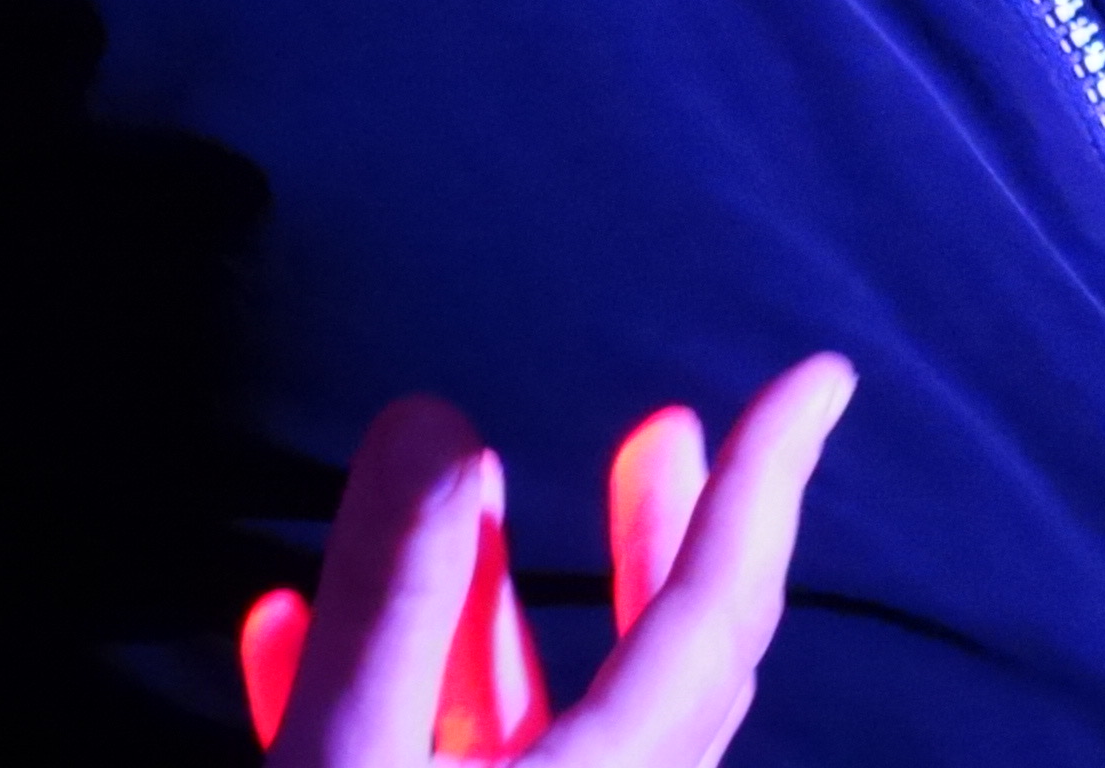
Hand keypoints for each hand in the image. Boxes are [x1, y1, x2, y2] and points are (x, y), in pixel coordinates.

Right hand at [239, 356, 855, 762]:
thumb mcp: (355, 762)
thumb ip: (397, 602)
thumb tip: (433, 420)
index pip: (715, 599)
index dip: (768, 477)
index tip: (823, 375)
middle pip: (665, 652)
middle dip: (663, 532)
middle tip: (665, 428)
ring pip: (536, 707)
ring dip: (488, 600)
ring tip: (464, 490)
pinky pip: (438, 760)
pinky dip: (385, 694)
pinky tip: (280, 628)